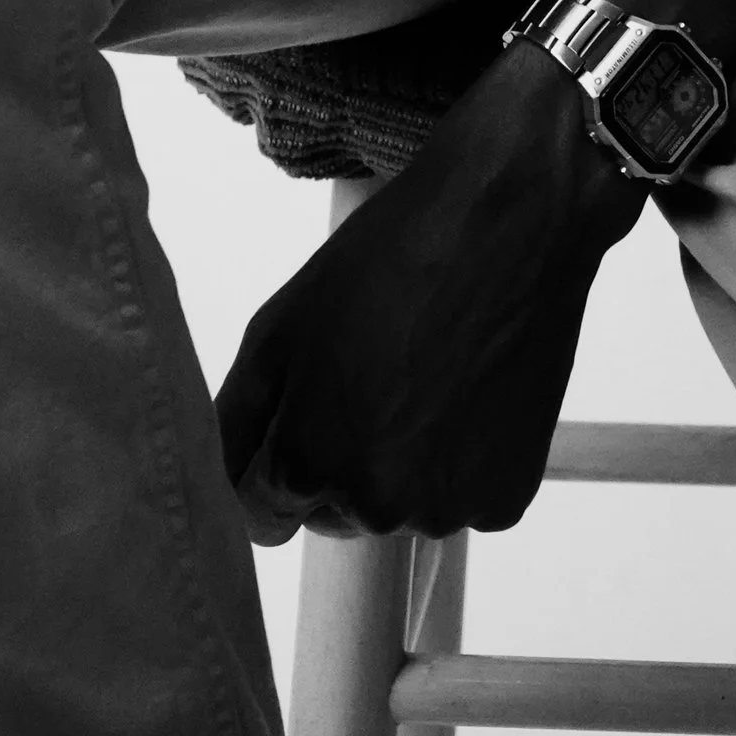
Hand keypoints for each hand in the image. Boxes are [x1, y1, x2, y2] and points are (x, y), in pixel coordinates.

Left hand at [215, 44, 642, 542]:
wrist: (510, 218)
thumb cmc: (387, 258)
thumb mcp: (279, 324)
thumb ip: (235, 419)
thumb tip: (226, 484)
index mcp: (306, 463)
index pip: (259, 516)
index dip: (270, 462)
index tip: (300, 414)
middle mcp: (374, 507)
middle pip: (332, 512)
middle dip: (336, 460)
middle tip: (372, 374)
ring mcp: (446, 510)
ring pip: (399, 508)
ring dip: (402, 462)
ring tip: (426, 373)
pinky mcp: (505, 501)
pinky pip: (460, 498)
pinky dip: (461, 462)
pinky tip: (470, 391)